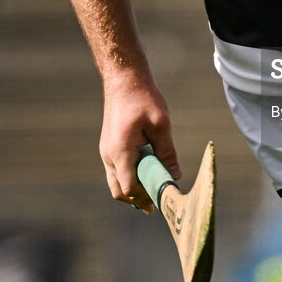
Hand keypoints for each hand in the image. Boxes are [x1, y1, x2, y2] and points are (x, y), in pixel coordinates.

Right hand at [99, 74, 180, 213]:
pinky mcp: (109, 145)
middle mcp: (108, 155)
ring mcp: (106, 150)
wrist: (124, 79)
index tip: (161, 200)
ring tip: (153, 188)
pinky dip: (129, 175)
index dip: (145, 197)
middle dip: (137, 198)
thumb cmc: (143, 98)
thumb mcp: (161, 124)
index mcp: (120, 151)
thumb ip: (167, 152)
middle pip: (119, 190)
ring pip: (116, 181)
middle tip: (156, 203)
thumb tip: (175, 176)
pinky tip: (146, 170)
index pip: (129, 188)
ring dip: (133, 187)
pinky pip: (117, 169)